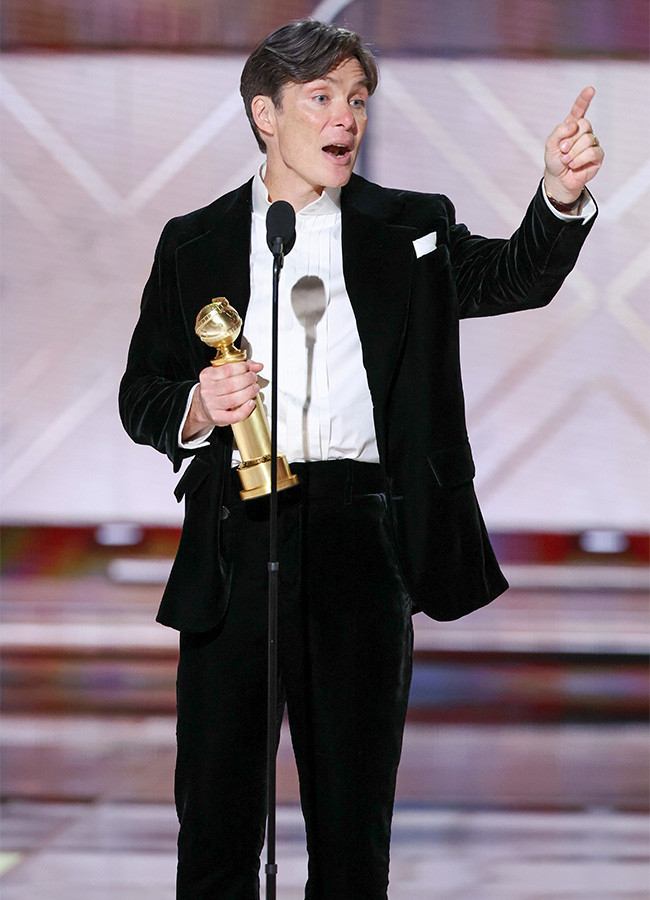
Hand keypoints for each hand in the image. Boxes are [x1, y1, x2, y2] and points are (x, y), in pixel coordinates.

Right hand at [182, 359, 262, 440]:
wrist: (202, 406)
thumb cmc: (214, 388)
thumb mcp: (222, 374)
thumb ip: (241, 367)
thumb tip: (257, 366)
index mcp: (207, 376)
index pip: (227, 370)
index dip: (243, 368)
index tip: (249, 369)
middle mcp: (208, 390)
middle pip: (231, 385)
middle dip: (248, 380)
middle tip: (253, 379)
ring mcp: (212, 405)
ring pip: (234, 399)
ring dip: (249, 393)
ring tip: (254, 389)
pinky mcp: (217, 417)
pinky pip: (234, 416)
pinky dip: (245, 410)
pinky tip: (251, 403)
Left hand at [543, 86, 603, 205]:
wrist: (558, 180)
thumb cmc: (554, 161)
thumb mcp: (550, 145)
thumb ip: (559, 131)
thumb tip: (574, 124)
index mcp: (572, 126)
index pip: (579, 109)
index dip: (584, 99)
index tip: (590, 89)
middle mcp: (584, 132)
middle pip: (583, 125)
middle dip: (570, 139)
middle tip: (562, 151)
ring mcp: (592, 143)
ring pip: (587, 139)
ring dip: (573, 152)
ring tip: (566, 160)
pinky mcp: (598, 155)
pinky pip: (592, 152)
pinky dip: (580, 160)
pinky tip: (574, 165)